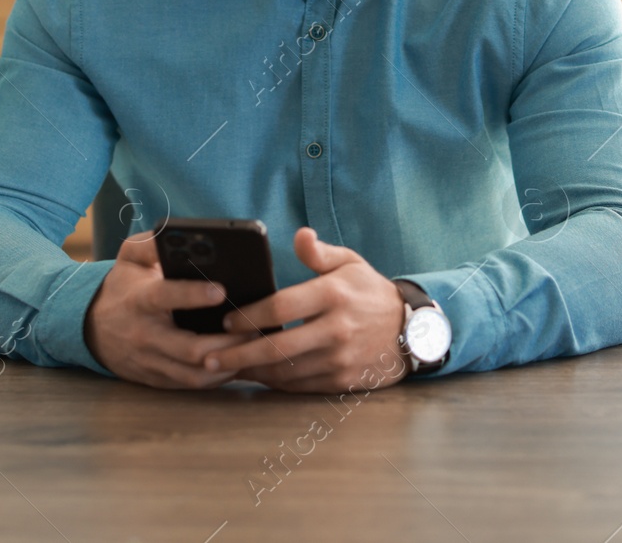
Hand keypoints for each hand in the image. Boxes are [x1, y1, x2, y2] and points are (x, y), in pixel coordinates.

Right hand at [84, 234, 256, 388]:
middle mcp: (144, 335)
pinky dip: (218, 378)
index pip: (165, 297)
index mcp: (139, 300)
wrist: (90, 327)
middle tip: (256, 327)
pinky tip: (238, 362)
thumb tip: (175, 235)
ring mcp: (150, 361)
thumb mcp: (129, 257)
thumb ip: (151, 244)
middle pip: (189, 347)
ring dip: (228, 363)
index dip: (193, 295)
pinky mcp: (155, 379)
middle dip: (227, 340)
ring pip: (194, 373)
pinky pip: (190, 385)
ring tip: (253, 346)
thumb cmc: (122, 287)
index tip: (222, 289)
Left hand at [204, 227, 408, 393]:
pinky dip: (275, 383)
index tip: (226, 319)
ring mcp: (340, 358)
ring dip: (252, 372)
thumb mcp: (350, 263)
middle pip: (278, 346)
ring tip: (226, 368)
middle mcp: (336, 329)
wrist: (410, 332)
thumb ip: (319, 253)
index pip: (282, 306)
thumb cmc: (370, 293)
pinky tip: (257, 376)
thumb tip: (300, 235)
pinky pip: (300, 385)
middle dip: (239, 354)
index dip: (250, 315)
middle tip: (210, 356)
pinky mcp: (342, 380)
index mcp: (334, 295)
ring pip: (285, 371)